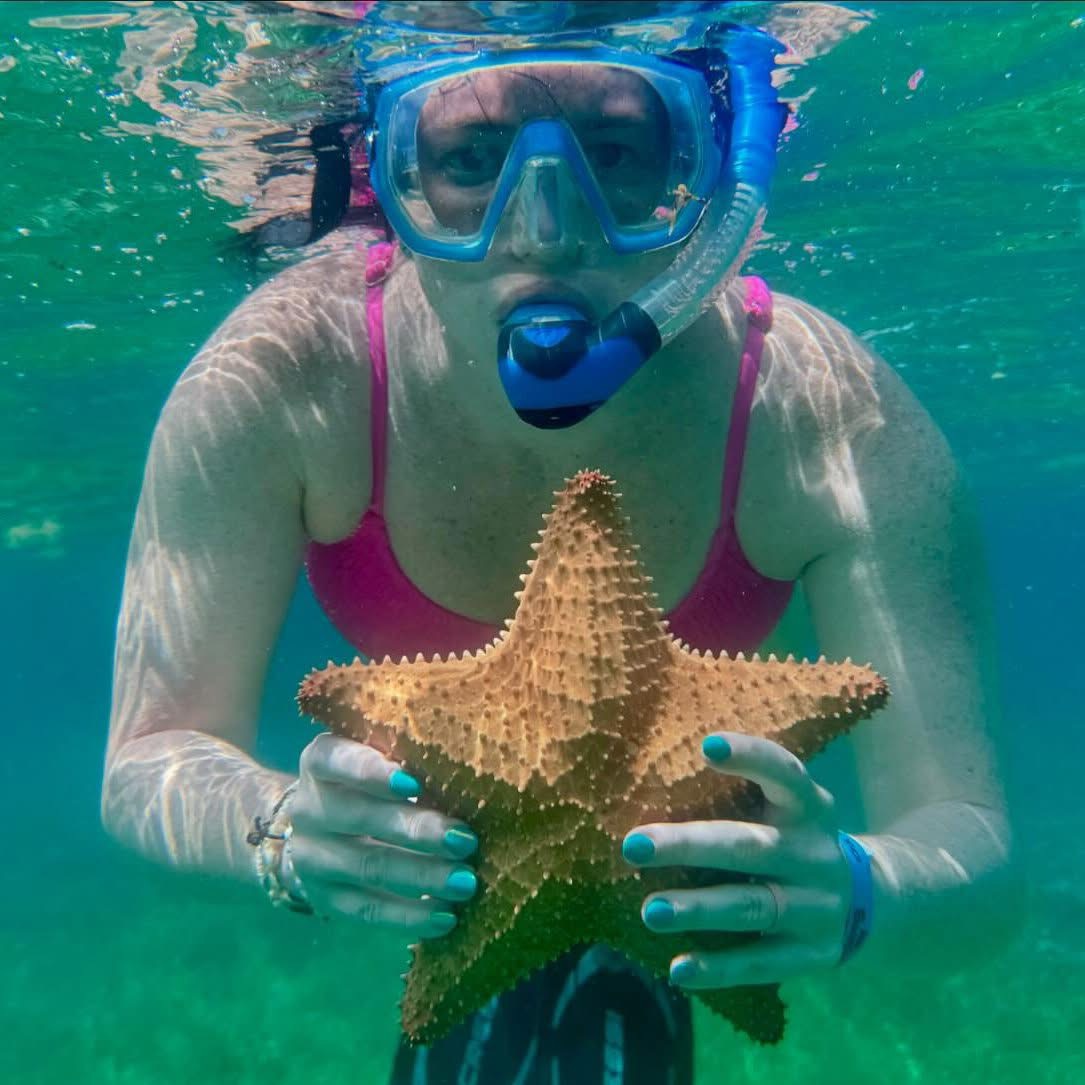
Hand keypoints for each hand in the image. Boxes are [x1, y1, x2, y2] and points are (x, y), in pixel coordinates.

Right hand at [288, 732, 479, 936]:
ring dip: (422, 875)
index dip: (373, 773)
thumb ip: (411, 758)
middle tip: (465, 841)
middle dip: (418, 829)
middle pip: (361, 817)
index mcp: (322, 760)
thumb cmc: (376, 780)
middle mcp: (309, 807)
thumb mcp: (383, 757)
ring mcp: (311, 855)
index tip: (414, 784)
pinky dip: (408, 915)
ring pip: (367, 865)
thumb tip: (468, 773)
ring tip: (465, 882)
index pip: (339, 761)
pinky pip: (366, 909)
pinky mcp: (323, 897)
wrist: (326, 828)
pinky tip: (445, 917)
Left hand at [622, 732, 854, 988]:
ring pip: (752, 906)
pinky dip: (719, 968)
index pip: (783, 774)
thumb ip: (738, 792)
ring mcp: (816, 907)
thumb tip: (648, 774)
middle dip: (689, 845)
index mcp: (808, 807)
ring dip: (699, 910)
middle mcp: (814, 854)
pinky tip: (677, 968)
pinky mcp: (811, 954)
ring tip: (650, 911)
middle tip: (633, 845)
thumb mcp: (786, 807)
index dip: (749, 758)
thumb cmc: (793, 836)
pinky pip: (761, 963)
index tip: (707, 746)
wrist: (870, 898)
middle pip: (749, 847)